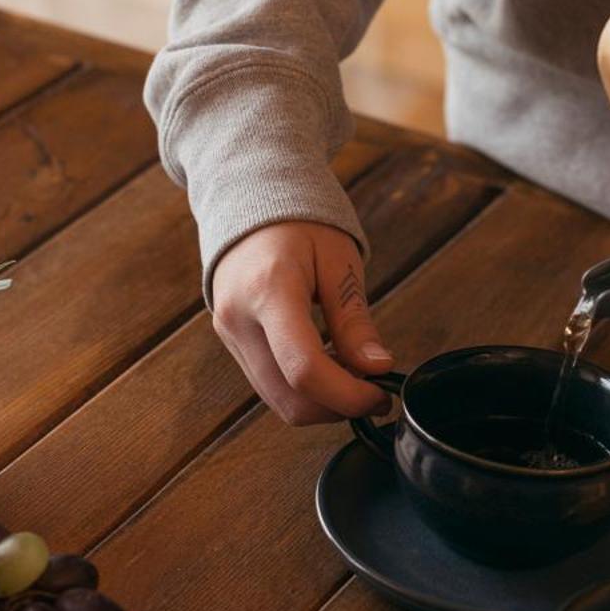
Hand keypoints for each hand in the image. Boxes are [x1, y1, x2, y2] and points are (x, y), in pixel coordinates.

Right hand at [210, 221, 393, 424]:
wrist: (249, 203)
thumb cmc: (299, 225)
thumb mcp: (338, 261)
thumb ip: (354, 319)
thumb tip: (376, 368)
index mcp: (268, 291)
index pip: (304, 368)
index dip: (347, 395)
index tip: (380, 393)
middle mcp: (238, 320)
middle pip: (288, 397)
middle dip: (337, 407)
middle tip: (374, 392)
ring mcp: (230, 335)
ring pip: (276, 400)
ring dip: (321, 404)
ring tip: (354, 377)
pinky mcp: (233, 343)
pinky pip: (269, 385)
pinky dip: (303, 391)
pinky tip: (329, 367)